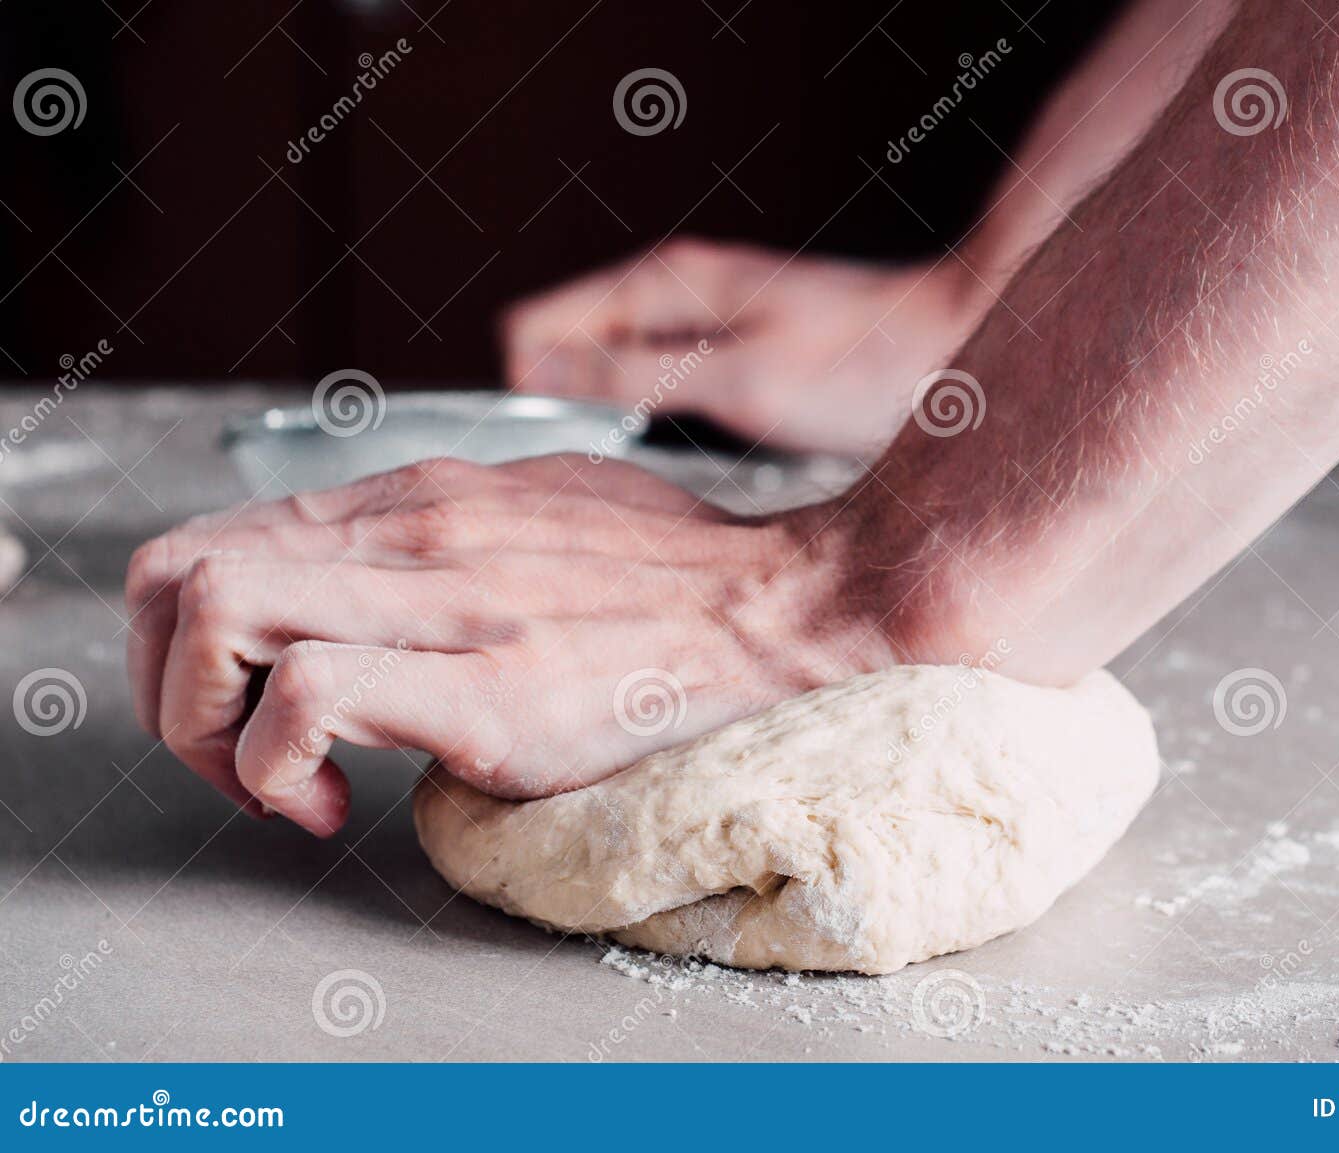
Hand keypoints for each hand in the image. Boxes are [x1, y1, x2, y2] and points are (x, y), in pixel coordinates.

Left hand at [124, 456, 896, 836]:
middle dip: (165, 687)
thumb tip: (379, 569)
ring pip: (216, 614)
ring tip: (278, 784)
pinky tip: (334, 805)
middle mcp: (412, 530)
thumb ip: (446, 530)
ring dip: (203, 728)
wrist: (784, 606)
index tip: (248, 708)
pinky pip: (309, 698)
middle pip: (174, 571)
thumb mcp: (543, 506)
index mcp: (420, 498)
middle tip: (229, 750)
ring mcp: (445, 601)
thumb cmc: (679, 572)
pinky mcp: (485, 686)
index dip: (187, 640)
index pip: (212, 535)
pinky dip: (277, 767)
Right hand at [501, 238, 979, 455]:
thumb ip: (631, 376)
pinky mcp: (732, 346)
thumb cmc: (867, 366)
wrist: (956, 347)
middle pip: (567, 347)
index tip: (551, 454)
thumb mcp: (738, 384)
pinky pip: (659, 381)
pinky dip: (657, 419)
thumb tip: (533, 372)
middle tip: (596, 474)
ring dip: (611, 417)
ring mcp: (703, 316)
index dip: (524, 395)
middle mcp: (675, 289)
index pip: (534, 328)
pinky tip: (685, 456)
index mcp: (663, 284)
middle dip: (564, 407)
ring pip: (612, 367)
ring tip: (643, 472)